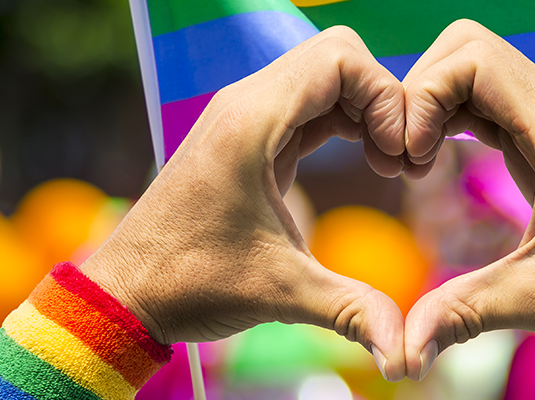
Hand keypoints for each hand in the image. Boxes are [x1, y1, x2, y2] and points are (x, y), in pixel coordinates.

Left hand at [79, 27, 407, 380]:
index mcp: (251, 122)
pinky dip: (347, 121)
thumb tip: (406, 352)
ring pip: (326, 76)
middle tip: (397, 158)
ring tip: (387, 164)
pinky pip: (311, 103)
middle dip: (382, 99)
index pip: (340, 59)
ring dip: (367, 110)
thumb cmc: (190, 284)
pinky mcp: (249, 137)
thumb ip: (352, 311)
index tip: (395, 156)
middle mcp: (246, 105)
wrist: (128, 293)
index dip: (384, 98)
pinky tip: (366, 161)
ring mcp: (245, 117)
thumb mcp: (281, 294)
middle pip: (338, 57)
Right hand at [399, 20, 534, 398]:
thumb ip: (464, 313)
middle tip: (405, 159)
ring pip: (474, 66)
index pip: (469, 59)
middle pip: (464, 48)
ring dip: (433, 103)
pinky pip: (488, 95)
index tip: (411, 163)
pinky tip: (437, 163)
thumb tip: (401, 355)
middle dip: (419, 93)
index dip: (422, 98)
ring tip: (415, 165)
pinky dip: (451, 116)